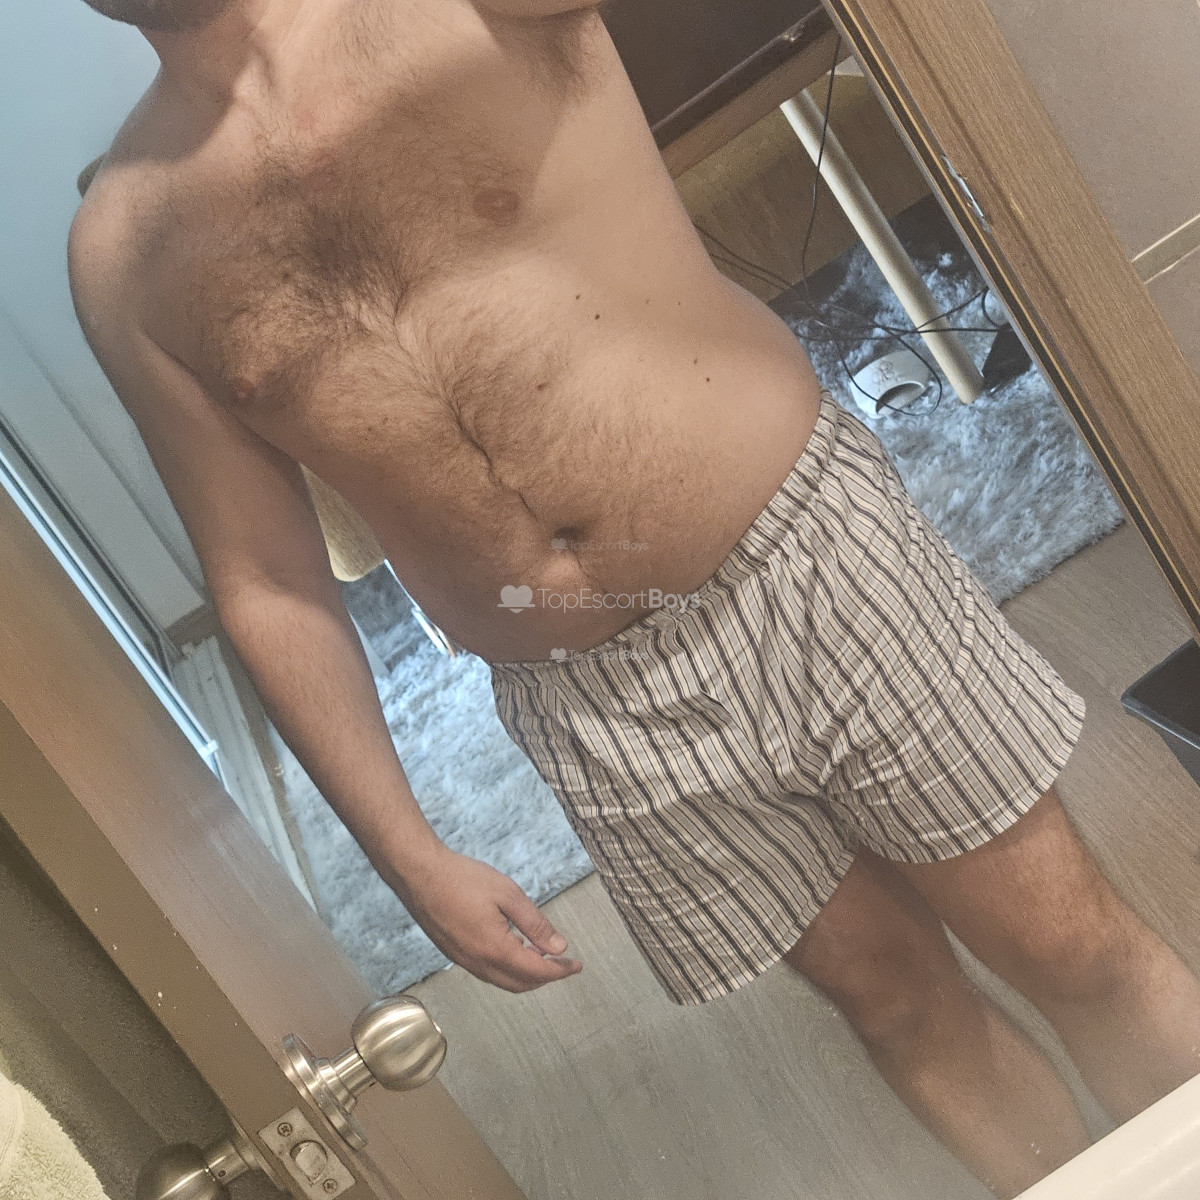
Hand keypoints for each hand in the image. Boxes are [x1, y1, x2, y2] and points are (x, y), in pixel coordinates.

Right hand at [391, 843, 582, 992]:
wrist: (419, 874)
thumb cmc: (460, 878)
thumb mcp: (508, 894)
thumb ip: (535, 924)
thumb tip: (558, 947)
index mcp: (494, 949)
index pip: (536, 972)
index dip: (560, 971)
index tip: (575, 965)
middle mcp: (477, 962)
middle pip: (520, 984)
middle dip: (545, 977)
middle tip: (563, 963)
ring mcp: (463, 960)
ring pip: (503, 981)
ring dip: (526, 974)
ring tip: (542, 954)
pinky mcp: (454, 954)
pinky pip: (487, 972)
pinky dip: (507, 968)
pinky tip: (514, 948)